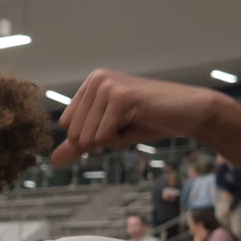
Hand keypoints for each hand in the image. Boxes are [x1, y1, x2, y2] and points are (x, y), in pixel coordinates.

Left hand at [53, 71, 229, 166]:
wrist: (187, 114)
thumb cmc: (150, 121)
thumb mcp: (109, 135)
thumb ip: (79, 145)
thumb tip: (52, 160)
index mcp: (90, 84)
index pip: (68, 127)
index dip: (92, 136)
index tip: (117, 123)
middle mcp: (96, 80)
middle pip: (75, 133)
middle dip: (101, 139)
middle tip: (128, 123)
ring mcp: (107, 86)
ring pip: (88, 137)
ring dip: (113, 140)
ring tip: (135, 121)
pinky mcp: (121, 97)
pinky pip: (102, 136)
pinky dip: (121, 139)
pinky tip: (140, 120)